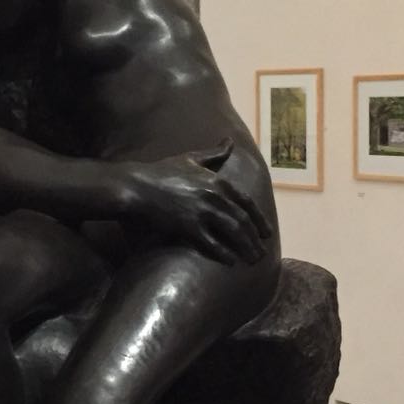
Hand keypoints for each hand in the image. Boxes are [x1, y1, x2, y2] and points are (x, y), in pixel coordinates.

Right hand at [124, 140, 273, 264]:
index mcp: (218, 181)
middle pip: (243, 221)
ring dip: (245, 249)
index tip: (267, 232)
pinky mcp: (188, 227)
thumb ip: (214, 153)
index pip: (247, 203)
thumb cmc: (162, 171)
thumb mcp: (191, 158)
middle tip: (260, 253)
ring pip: (232, 234)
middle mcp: (214, 196)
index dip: (259, 219)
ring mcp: (202, 212)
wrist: (137, 186)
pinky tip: (230, 262)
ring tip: (251, 260)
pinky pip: (212, 244)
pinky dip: (224, 254)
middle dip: (255, 239)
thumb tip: (230, 141)